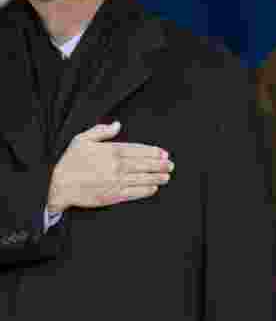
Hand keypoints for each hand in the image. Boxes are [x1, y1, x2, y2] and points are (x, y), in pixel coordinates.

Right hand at [47, 122, 173, 212]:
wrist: (59, 186)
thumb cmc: (70, 162)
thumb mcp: (81, 140)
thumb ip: (101, 131)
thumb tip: (117, 125)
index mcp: (112, 151)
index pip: (140, 150)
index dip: (154, 152)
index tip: (164, 154)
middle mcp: (117, 166)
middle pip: (145, 165)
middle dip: (161, 165)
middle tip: (171, 165)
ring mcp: (117, 181)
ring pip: (143, 178)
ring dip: (158, 178)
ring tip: (167, 177)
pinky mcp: (114, 195)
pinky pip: (135, 192)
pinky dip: (146, 190)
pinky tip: (154, 188)